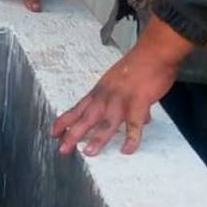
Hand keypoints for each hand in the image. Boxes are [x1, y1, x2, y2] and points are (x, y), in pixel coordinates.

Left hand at [52, 19, 193, 156]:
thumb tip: (141, 120)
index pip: (77, 108)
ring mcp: (121, 100)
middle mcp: (106, 96)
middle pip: (85, 118)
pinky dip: (131, 137)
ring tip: (88, 153)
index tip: (53, 132)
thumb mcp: (121, 82)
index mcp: (99, 91)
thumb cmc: (138, 66)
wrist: (153, 53)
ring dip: (97, 138)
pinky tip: (127, 150)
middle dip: (73, 134)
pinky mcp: (139, 102)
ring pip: (106, 122)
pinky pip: (134, 124)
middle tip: (63, 149)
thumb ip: (127, 102)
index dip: (65, 121)